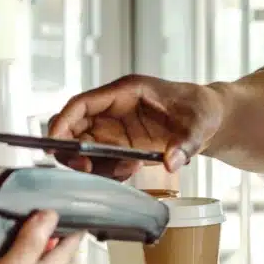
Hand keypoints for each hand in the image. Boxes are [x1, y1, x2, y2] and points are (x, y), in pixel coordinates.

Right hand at [47, 74, 219, 178]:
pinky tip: (132, 170)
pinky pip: (101, 162)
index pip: (82, 104)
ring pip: (84, 148)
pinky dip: (109, 172)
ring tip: (127, 169)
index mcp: (127, 91)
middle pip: (74, 128)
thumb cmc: (202, 109)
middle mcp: (115, 109)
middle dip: (71, 151)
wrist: (211, 119)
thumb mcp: (199, 125)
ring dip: (94, 166)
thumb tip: (171, 161)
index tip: (51, 143)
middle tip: (86, 170)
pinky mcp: (122, 145)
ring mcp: (117, 128)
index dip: (62, 122)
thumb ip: (185, 144)